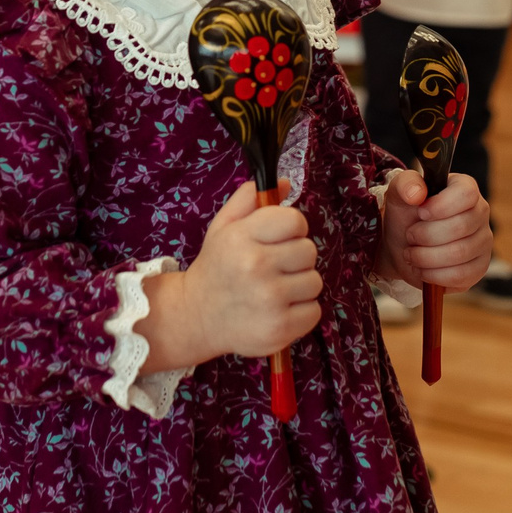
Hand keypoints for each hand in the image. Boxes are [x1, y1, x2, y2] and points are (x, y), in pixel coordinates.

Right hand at [171, 182, 320, 359]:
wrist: (196, 317)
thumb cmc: (216, 268)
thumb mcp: (223, 227)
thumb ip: (251, 200)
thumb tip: (287, 183)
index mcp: (242, 237)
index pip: (295, 220)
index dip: (291, 228)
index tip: (278, 238)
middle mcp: (256, 267)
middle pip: (309, 251)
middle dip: (295, 258)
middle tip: (273, 267)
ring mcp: (269, 300)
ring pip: (314, 282)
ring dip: (299, 285)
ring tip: (275, 290)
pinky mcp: (280, 329)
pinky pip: (314, 311)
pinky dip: (301, 311)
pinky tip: (279, 309)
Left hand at [379, 168, 492, 291]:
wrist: (402, 246)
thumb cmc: (405, 215)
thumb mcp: (398, 194)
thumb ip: (404, 185)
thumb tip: (417, 193)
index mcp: (465, 188)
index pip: (466, 194)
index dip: (441, 206)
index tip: (420, 213)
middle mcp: (480, 213)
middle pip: (461, 226)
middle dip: (426, 235)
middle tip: (410, 235)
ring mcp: (483, 241)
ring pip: (459, 253)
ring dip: (425, 256)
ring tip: (411, 253)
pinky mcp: (479, 268)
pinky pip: (461, 275)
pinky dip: (433, 275)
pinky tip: (422, 269)